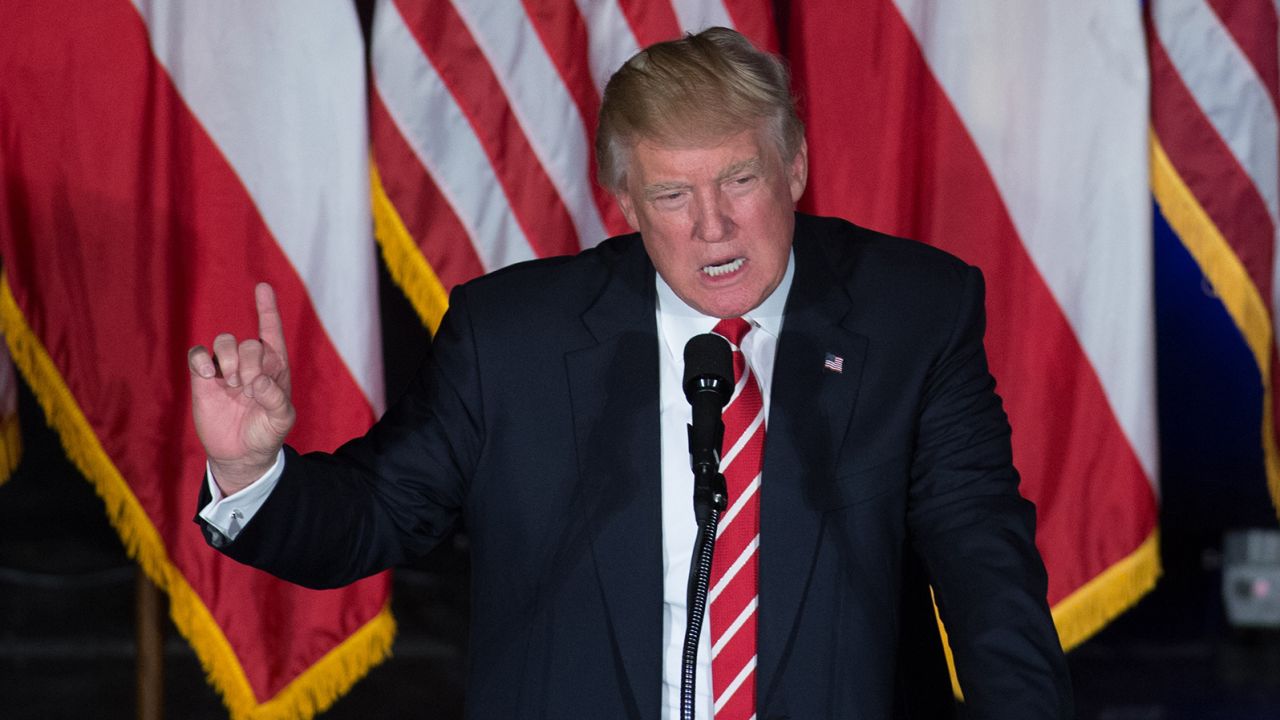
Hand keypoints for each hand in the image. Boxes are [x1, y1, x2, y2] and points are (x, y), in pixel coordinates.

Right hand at [188, 283, 295, 494]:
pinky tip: (209, 375)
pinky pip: (197, 355)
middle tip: (248, 387)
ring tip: (233, 385)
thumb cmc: (267, 433)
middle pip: (248, 342)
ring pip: (224, 342)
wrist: (241, 454)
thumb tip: (257, 382)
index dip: (267, 309)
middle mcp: (250, 363)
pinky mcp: (203, 379)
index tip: (262, 286)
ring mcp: (225, 369)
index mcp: (274, 366)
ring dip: (229, 360)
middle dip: (249, 362)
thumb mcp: (282, 420)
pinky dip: (201, 360)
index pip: (272, 331)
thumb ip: (276, 399)